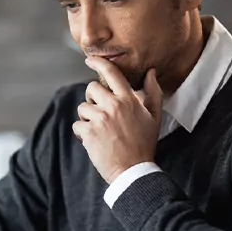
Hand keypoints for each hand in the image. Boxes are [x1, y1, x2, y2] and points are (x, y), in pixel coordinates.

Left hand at [72, 57, 162, 183]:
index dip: (98, 62)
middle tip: (101, 114)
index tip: (90, 60)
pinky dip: (82, 134)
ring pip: (82, 108)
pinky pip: (77, 125)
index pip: (111, 73)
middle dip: (93, 99)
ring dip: (87, 118)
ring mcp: (100, 119)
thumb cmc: (144, 143)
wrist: (133, 170)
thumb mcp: (154, 117)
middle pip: (91, 88)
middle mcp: (113, 106)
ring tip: (100, 131)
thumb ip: (153, 92)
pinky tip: (94, 141)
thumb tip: (151, 72)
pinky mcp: (88, 132)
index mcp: (129, 100)